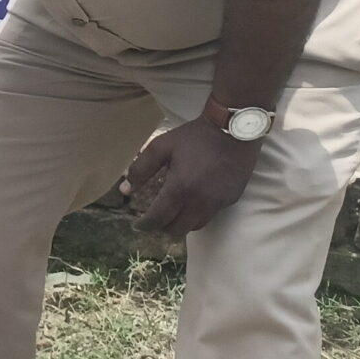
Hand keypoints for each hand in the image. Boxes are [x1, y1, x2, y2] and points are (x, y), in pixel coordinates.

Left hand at [121, 116, 261, 236]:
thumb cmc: (194, 137)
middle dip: (162, 226)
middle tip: (155, 218)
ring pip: (195, 226)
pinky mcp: (231, 199)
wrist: (234, 129)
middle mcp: (200, 201)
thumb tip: (125, 190)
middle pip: (177, 229)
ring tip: (173, 212)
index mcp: (180, 188)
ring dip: (181, 223)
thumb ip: (141, 169)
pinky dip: (198, 214)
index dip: (145, 225)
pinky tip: (192, 202)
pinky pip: (210, 215)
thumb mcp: (161, 146)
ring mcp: (218, 202)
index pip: (158, 219)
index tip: (138, 225)